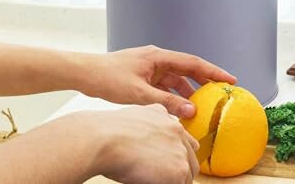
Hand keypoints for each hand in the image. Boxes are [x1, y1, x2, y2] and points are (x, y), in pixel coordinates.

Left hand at [78, 45, 235, 117]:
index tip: (229, 79)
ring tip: (200, 107)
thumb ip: (166, 102)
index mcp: (158, 57)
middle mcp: (157, 59)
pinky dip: (172, 96)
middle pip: (187, 70)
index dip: (213, 71)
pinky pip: (164, 86)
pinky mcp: (143, 76)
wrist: (85, 73)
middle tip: (221, 93)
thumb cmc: (108, 77)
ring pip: (175, 80)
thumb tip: (191, 109)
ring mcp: (150, 67)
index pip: (192, 63)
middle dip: (204, 81)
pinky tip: (178, 109)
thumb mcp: (139, 93)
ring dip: (187, 92)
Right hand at [79, 105, 199, 183]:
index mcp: (165, 117)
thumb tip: (148, 140)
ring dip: (174, 179)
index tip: (167, 165)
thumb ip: (149, 124)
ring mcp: (180, 149)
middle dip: (179, 169)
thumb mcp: (134, 117)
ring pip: (187, 174)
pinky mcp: (178, 168)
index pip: (184, 140)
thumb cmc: (108, 132)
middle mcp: (176, 130)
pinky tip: (148, 182)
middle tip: (160, 177)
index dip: (176, 155)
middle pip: (190, 158)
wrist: (104, 139)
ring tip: (150, 179)